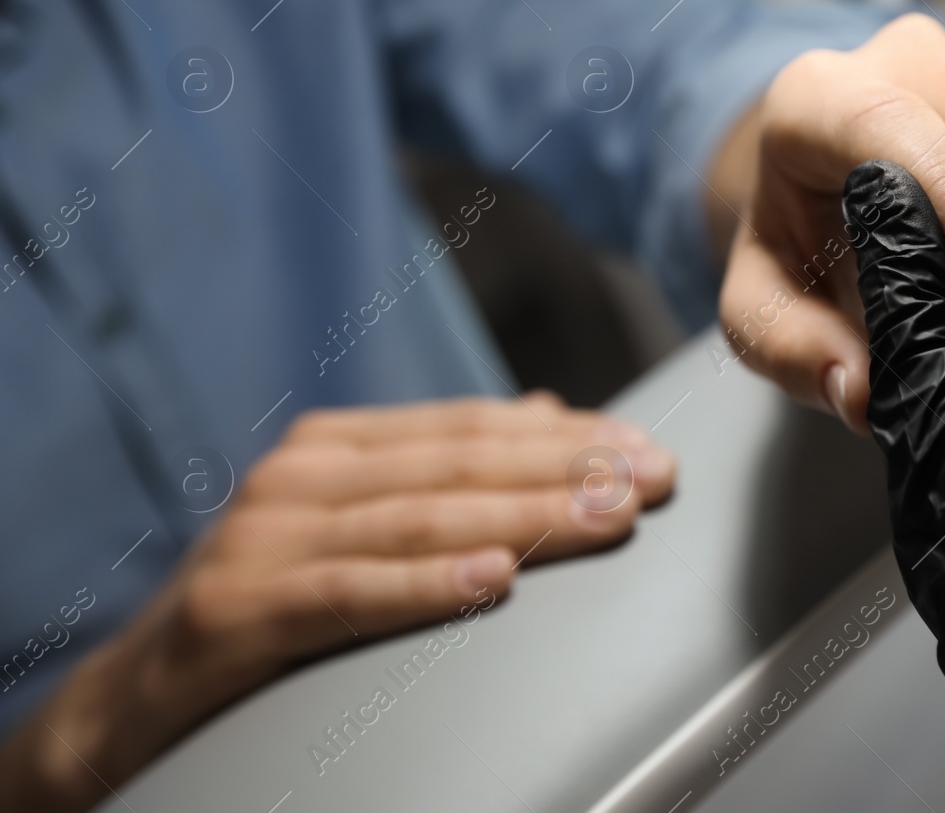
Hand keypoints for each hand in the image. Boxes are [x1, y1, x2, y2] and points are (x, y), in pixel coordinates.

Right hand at [0, 394, 673, 812]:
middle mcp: (300, 477)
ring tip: (599, 519)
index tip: (644, 447)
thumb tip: (549, 413)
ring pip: (416, 519)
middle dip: (563, 471)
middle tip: (648, 481)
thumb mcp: (354, 524)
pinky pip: (349, 594)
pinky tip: (493, 581)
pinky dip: (425, 586)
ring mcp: (264, 537)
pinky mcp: (236, 608)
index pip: (471, 427)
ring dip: (520, 518)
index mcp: (336, 447)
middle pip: (456, 465)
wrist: (134, 693)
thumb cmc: (267, 603)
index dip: (565, 435)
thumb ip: (443, 470)